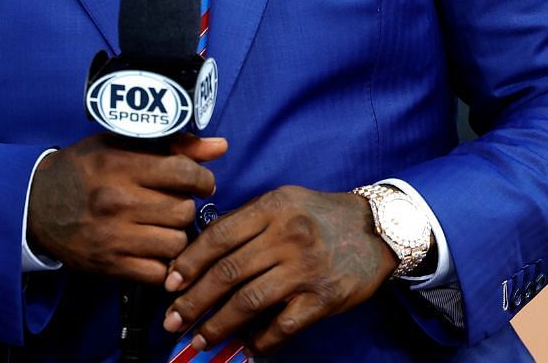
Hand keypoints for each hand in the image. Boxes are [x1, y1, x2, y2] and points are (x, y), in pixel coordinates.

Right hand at [27, 133, 227, 282]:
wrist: (34, 205)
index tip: (200, 183)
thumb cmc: (85, 169)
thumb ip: (175, 144)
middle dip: (186, 208)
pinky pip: (158, 273)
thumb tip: (221, 147)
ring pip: (176, 243)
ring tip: (163, 227)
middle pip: (183, 211)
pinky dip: (163, 265)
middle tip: (174, 205)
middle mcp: (117, 201)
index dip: (202, 179)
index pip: (185, 173)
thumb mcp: (122, 143)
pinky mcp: (108, 265)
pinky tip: (154, 250)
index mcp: (121, 165)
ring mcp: (112, 236)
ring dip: (177, 236)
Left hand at [162, 185, 394, 354]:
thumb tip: (200, 255)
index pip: (219, 237)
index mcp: (274, 209)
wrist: (379, 229)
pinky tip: (246, 346)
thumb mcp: (285, 201)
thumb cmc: (323, 216)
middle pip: (228, 273)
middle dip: (193, 301)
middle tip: (172, 320)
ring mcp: (307, 269)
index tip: (169, 284)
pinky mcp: (323, 298)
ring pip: (248, 302)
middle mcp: (289, 237)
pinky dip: (260, 341)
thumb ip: (247, 222)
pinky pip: (282, 326)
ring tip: (199, 338)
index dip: (189, 263)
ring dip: (217, 325)